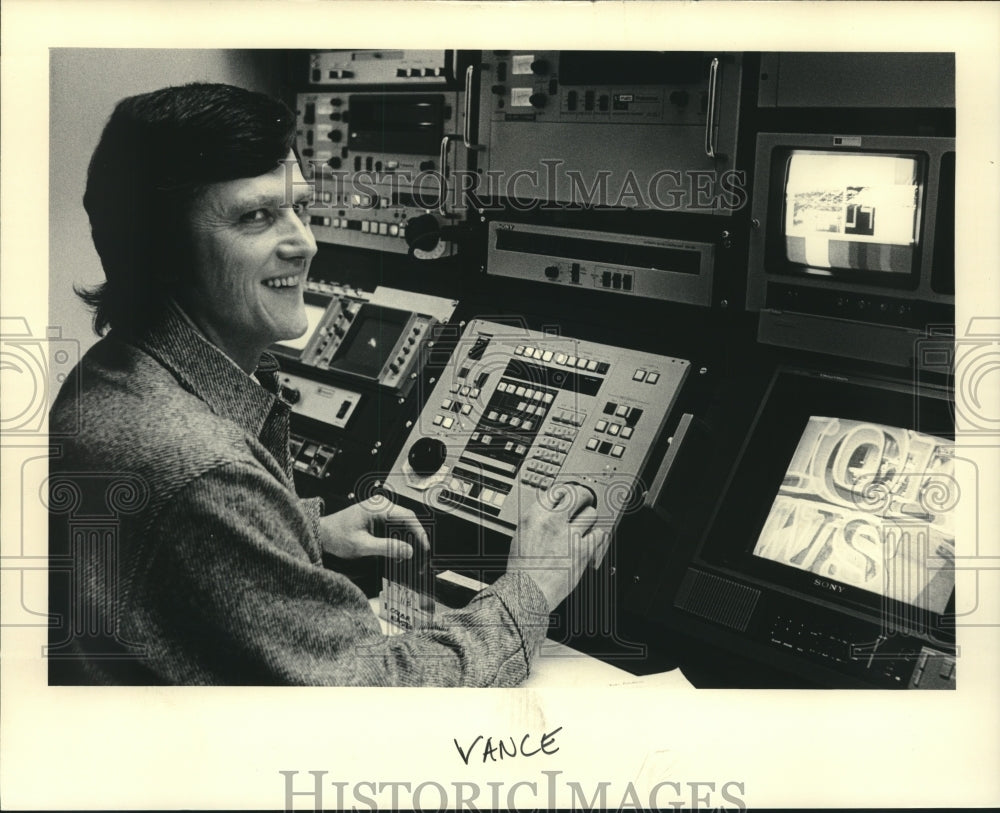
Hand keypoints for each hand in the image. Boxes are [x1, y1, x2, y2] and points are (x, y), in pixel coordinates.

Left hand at [318, 496, 429, 559]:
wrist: (322, 534)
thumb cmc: (336, 535)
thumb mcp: (361, 545)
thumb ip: (386, 548)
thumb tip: (408, 550)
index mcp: (378, 507)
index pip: (408, 517)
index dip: (419, 533)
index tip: (424, 548)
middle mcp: (382, 505)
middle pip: (408, 520)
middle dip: (415, 539)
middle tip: (420, 557)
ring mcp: (381, 511)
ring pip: (403, 525)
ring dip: (408, 541)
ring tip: (410, 558)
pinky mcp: (379, 518)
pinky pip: (395, 528)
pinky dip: (399, 540)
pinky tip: (399, 553)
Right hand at [506, 483, 610, 611]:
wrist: (528, 590)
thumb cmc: (522, 567)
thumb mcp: (522, 533)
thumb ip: (538, 518)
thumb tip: (551, 509)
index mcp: (536, 515)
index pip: (557, 490)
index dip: (566, 492)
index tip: (569, 496)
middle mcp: (554, 522)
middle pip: (578, 496)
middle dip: (583, 498)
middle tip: (584, 502)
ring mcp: (570, 536)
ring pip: (591, 513)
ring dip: (589, 518)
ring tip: (586, 524)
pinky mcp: (583, 551)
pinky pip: (599, 534)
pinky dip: (597, 536)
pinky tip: (591, 539)